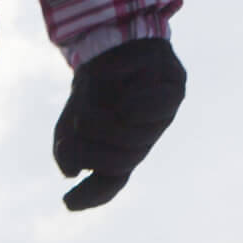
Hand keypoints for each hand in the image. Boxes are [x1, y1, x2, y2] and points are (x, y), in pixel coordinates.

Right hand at [53, 38, 185, 210]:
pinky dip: (134, 104)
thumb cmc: (95, 85)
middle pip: (121, 163)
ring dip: (103, 125)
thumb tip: (71, 171)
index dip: (91, 197)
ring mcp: (163, 117)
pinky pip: (156, 108)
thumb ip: (67, 149)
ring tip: (86, 109)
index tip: (66, 202)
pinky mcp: (175, 90)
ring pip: (136, 138)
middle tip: (72, 132)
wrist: (114, 41)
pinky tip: (122, 96)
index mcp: (121, 149)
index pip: (110, 183)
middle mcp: (144, 138)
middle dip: (91, 151)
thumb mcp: (70, 119)